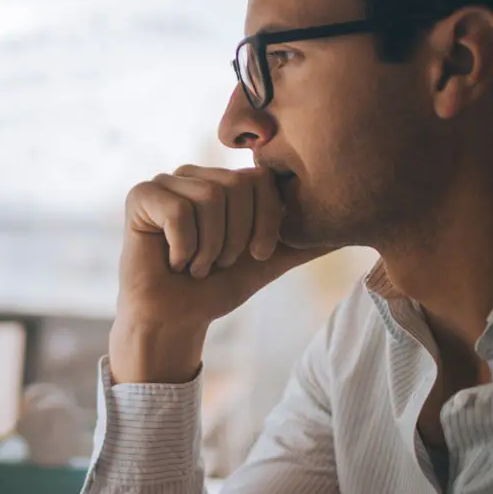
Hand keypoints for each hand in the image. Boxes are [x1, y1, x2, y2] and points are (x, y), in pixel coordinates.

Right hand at [110, 165, 331, 382]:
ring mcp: (165, 182)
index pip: (261, 179)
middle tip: (217, 263)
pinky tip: (174, 262)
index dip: (265, 222)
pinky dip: (184, 248)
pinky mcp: (140, 196)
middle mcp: (195, 174)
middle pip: (235, 187)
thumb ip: (302, 240)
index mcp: (225, 181)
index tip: (254, 254)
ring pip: (209, 199)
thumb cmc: (217, 288)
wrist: (176, 319)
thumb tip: (352, 230)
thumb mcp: (268, 261)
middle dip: (235, 239)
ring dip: (209, 248)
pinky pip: (179, 211)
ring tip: (195, 265)